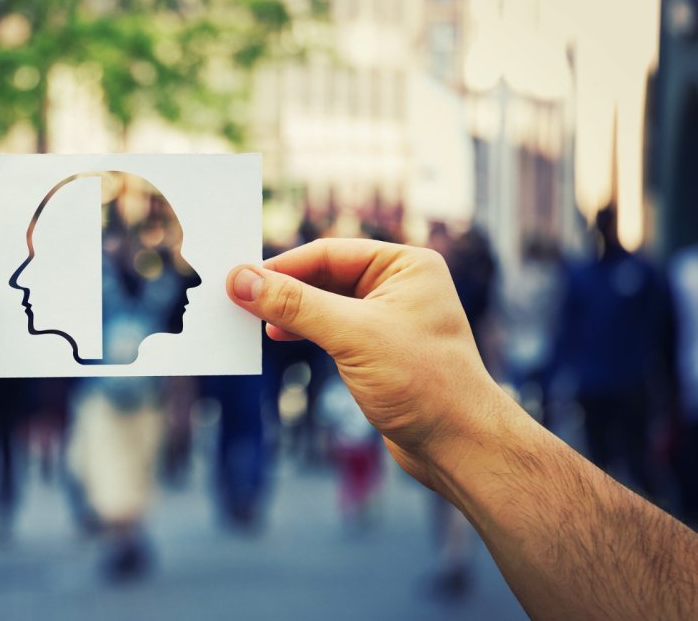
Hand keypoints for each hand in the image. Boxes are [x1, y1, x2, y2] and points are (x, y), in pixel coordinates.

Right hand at [226, 238, 508, 490]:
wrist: (459, 444)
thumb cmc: (424, 383)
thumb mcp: (351, 335)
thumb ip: (294, 305)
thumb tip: (241, 280)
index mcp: (406, 265)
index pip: (328, 253)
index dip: (282, 266)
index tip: (239, 279)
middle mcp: (400, 285)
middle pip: (323, 275)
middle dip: (283, 289)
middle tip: (239, 300)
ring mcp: (389, 318)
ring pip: (324, 303)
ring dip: (290, 311)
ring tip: (255, 322)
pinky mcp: (379, 349)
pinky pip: (331, 328)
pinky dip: (304, 330)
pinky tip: (280, 337)